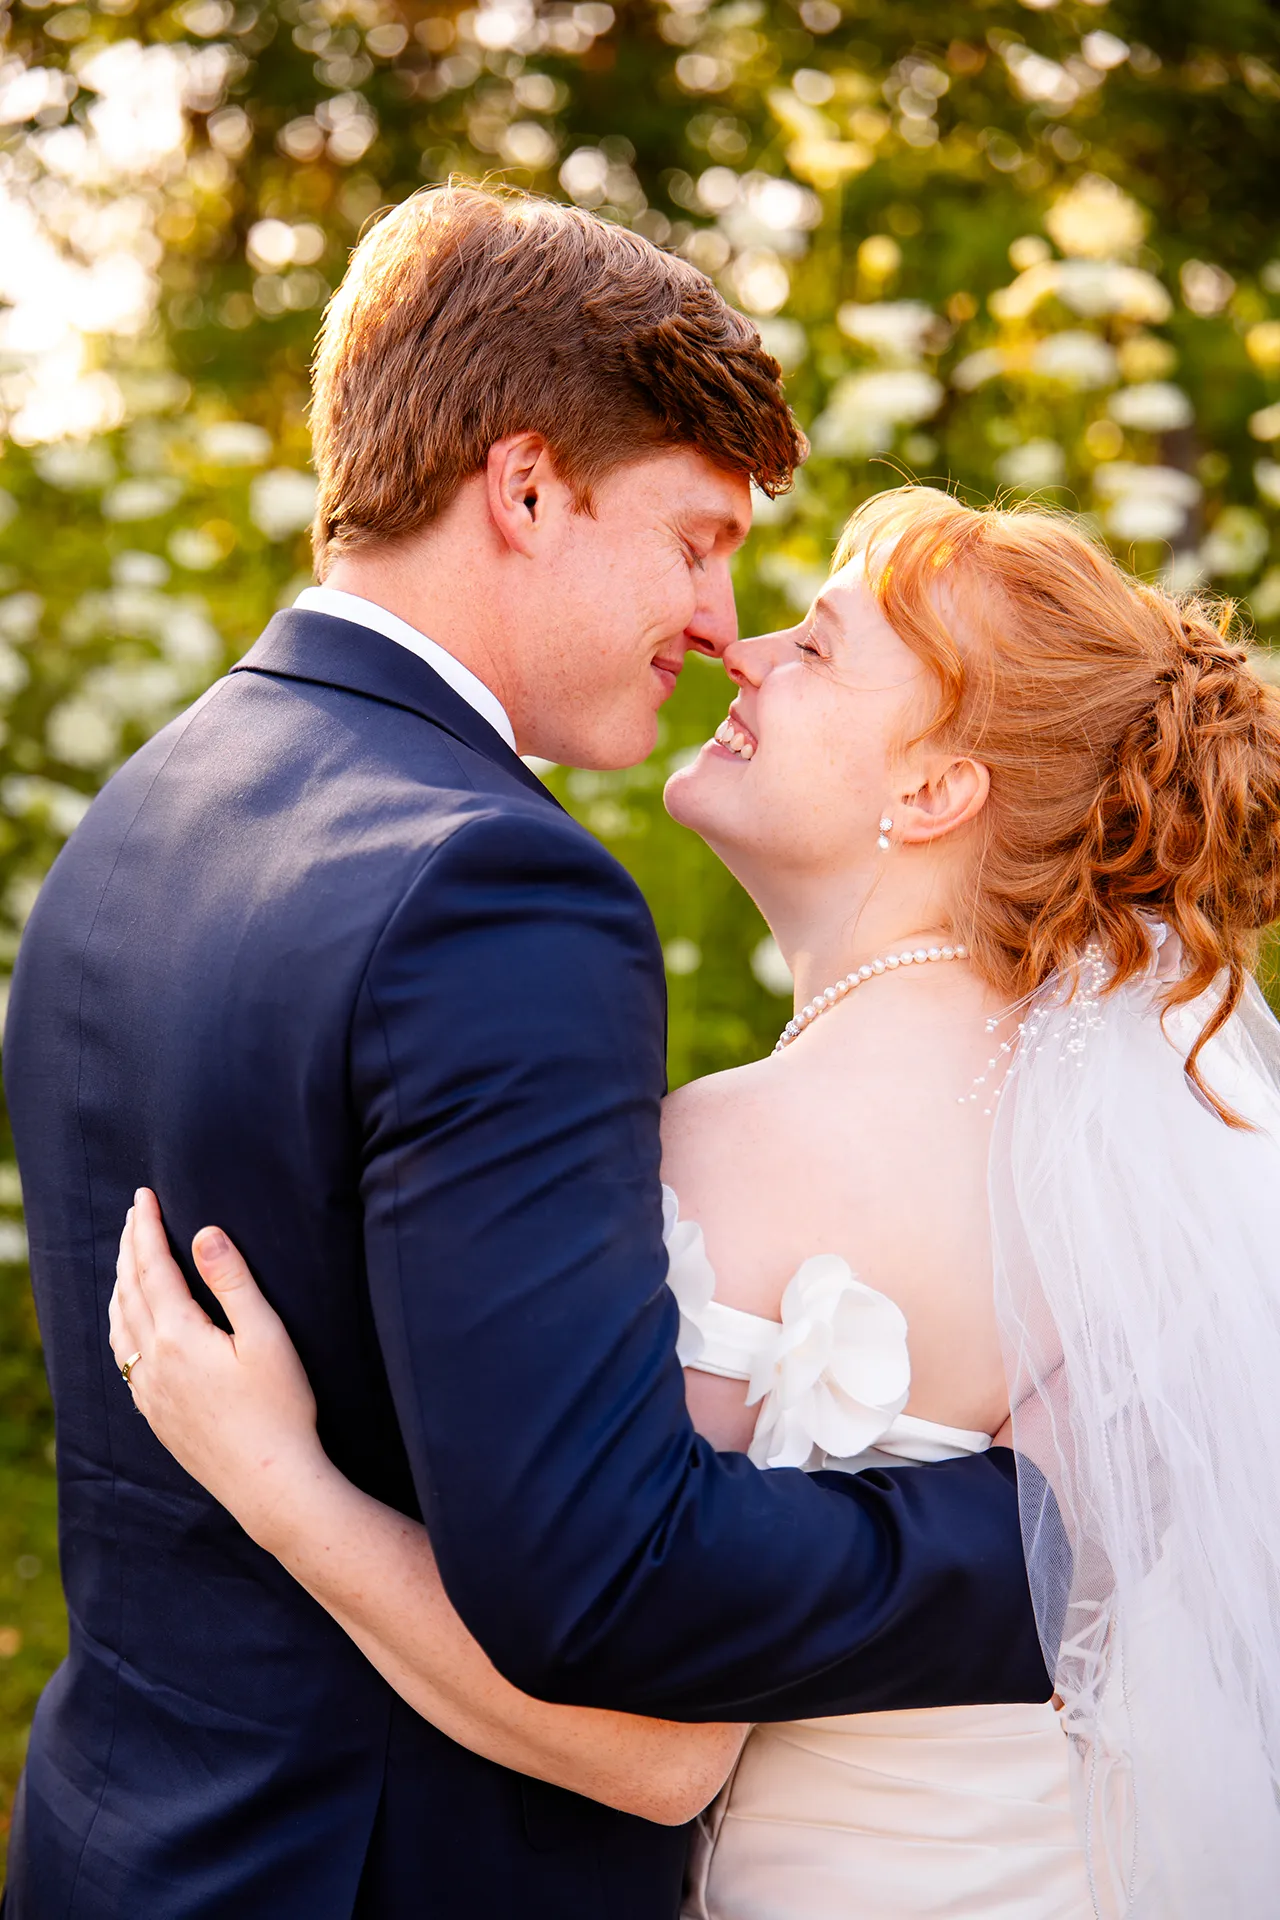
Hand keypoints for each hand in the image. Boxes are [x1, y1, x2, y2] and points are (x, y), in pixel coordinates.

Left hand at [109, 1189, 326, 1547]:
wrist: (269, 1484)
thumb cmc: (280, 1409)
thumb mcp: (267, 1336)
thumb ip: (233, 1281)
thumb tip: (205, 1233)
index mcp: (180, 1336)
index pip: (153, 1267)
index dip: (147, 1228)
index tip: (144, 1196)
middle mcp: (153, 1361)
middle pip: (130, 1290)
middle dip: (130, 1247)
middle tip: (135, 1214)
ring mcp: (149, 1391)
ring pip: (119, 1324)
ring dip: (119, 1284)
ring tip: (126, 1257)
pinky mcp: (154, 1414)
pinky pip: (122, 1356)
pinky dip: (118, 1324)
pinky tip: (127, 1323)